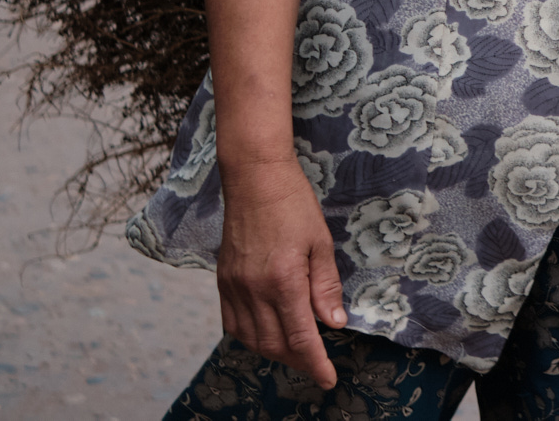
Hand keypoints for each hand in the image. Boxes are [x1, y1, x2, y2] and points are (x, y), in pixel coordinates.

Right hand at [216, 155, 344, 387]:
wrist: (255, 178)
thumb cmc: (293, 205)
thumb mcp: (321, 243)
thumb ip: (325, 286)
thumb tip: (335, 323)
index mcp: (283, 280)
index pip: (300, 337)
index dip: (315, 363)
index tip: (328, 379)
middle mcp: (254, 289)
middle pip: (274, 344)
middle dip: (298, 361)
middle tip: (317, 364)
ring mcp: (234, 286)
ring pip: (251, 339)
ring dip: (274, 352)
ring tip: (296, 351)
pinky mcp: (222, 280)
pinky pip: (232, 323)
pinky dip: (250, 337)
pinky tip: (266, 334)